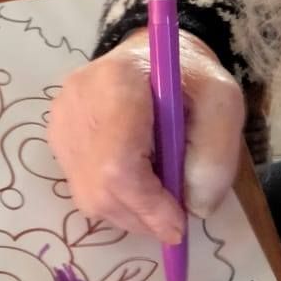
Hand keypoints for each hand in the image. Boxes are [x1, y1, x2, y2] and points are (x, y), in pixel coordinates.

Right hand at [49, 29, 243, 243]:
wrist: (151, 57)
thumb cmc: (190, 80)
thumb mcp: (224, 106)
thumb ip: (215, 157)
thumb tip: (192, 207)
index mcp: (117, 80)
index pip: (118, 162)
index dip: (147, 205)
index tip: (179, 223)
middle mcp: (77, 99)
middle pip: (99, 187)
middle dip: (142, 215)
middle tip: (173, 216)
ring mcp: (61, 119)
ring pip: (89, 195)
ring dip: (129, 211)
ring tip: (157, 191)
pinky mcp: (57, 135)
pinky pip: (83, 188)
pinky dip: (114, 198)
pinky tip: (135, 178)